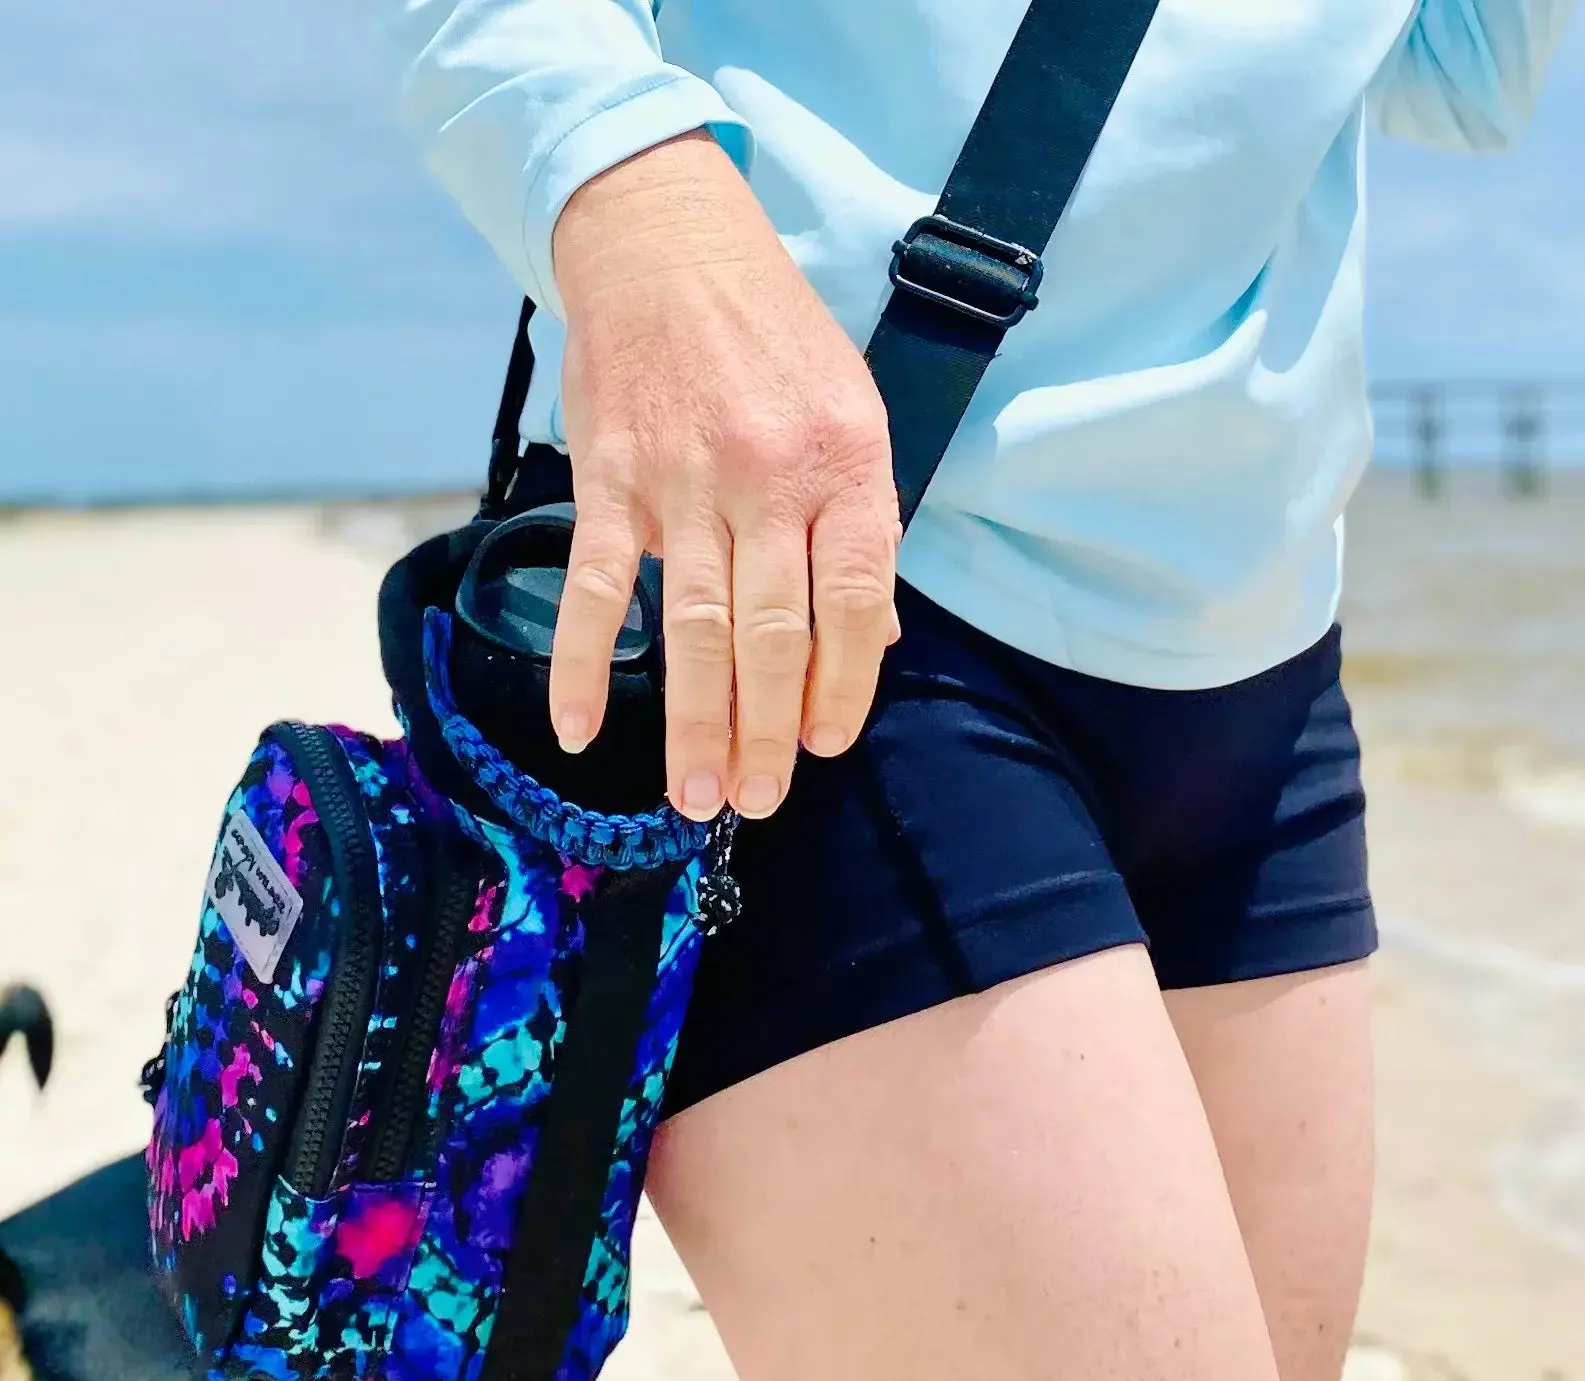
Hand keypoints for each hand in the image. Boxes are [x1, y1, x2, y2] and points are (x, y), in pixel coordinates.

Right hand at [549, 132, 899, 820]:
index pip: (852, 602)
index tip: (822, 744)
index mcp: (845, 465)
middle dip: (767, 730)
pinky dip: (582, 661)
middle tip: (755, 800)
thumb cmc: (774, 338)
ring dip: (695, 721)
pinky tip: (579, 727)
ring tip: (695, 795)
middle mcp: (769, 480)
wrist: (669, 247)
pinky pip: (599, 587)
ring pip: (694, 626)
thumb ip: (860, 528)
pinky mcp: (611, 480)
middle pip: (773, 632)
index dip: (841, 685)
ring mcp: (685, 482)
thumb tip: (875, 637)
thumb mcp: (853, 414)